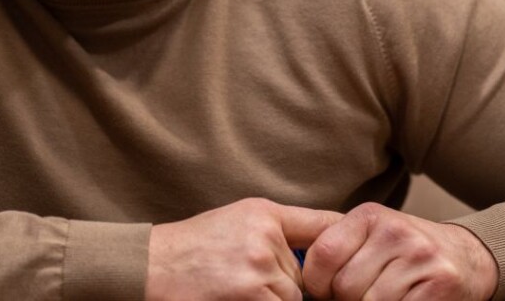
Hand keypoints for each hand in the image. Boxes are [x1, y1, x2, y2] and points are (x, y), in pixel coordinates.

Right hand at [147, 198, 342, 299]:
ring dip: (273, 300)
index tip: (354, 252)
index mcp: (264, 213)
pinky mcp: (251, 295)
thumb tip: (316, 249)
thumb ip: (274, 230)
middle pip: (305, 274)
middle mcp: (266, 236)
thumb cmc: (192, 248)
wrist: (150, 266)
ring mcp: (259, 267)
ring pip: (292, 297)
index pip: (324, 223)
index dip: (343, 239)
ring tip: (237, 290)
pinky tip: (235, 297)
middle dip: (286, 285)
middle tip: (246, 281)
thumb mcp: (236, 221)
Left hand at [301, 203, 497, 299]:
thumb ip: (338, 250)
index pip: (322, 255)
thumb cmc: (407, 253)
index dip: (317, 284)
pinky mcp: (440, 283)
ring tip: (386, 297)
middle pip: (345, 286)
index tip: (326, 291)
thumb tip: (300, 284)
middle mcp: (395, 231)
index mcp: (370, 216)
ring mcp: (420, 257)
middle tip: (363, 296)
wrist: (467, 257)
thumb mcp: (372, 237)